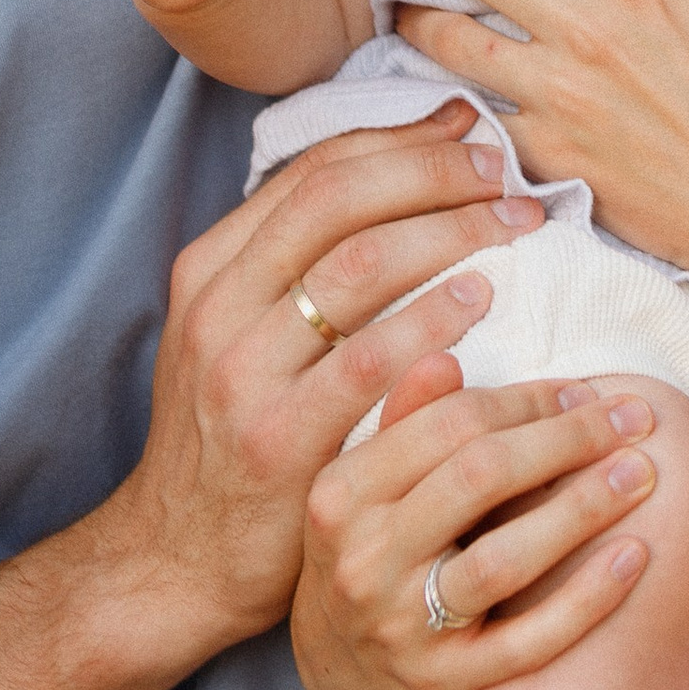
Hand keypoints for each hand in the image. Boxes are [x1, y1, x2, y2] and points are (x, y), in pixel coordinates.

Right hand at [93, 109, 556, 663]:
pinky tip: (481, 298)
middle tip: (504, 171)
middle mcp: (218, 309)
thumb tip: (397, 176)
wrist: (176, 561)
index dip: (400, 139)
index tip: (467, 128)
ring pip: (360, 264)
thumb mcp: (235, 336)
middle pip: (341, 200)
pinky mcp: (281, 439)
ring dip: (450, 231)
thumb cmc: (232, 438)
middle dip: (433, 172)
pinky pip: (371, 359)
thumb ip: (295, 267)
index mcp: (209, 270)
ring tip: (512, 224)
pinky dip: (434, 316)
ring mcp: (244, 374)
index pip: (314, 171)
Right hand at [293, 360, 667, 689]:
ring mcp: (402, 627)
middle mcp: (364, 560)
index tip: (585, 389)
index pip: (447, 425)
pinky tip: (636, 555)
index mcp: (342, 494)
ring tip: (644, 474)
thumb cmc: (369, 551)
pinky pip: (527, 641)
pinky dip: (587, 598)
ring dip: (584, 508)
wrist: (336, 672)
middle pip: (480, 478)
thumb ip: (407, 421)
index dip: (526, 400)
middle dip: (568, 439)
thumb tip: (446, 356)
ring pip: (504, 559)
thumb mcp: (365, 485)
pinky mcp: (442, 683)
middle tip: (635, 418)